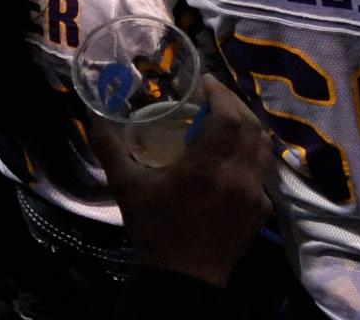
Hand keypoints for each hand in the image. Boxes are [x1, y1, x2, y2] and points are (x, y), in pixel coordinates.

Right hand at [84, 79, 274, 287]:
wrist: (183, 278)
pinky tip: (236, 158)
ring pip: (263, 147)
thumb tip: (95, 119)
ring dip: (248, 128)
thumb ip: (112, 150)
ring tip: (228, 121)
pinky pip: (264, 172)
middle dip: (234, 105)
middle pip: (250, 125)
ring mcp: (255, 193)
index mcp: (207, 166)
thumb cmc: (155, 230)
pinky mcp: (262, 210)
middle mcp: (238, 175)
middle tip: (215, 97)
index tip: (206, 82)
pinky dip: (253, 155)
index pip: (227, 115)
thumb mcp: (127, 189)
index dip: (220, 93)